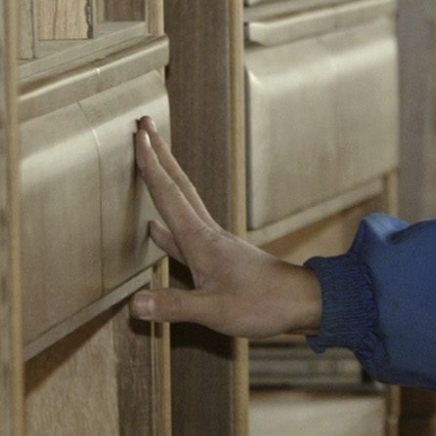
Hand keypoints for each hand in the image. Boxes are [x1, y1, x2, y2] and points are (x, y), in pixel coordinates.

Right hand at [128, 117, 323, 337]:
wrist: (302, 302)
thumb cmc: (263, 305)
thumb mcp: (215, 311)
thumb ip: (173, 306)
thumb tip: (133, 304)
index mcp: (200, 241)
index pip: (168, 196)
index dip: (150, 166)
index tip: (138, 134)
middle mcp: (206, 235)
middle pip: (178, 186)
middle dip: (159, 155)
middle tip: (144, 124)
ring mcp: (214, 244)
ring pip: (182, 203)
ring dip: (164, 180)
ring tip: (150, 162)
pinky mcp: (219, 257)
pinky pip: (184, 232)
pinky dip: (166, 225)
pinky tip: (154, 229)